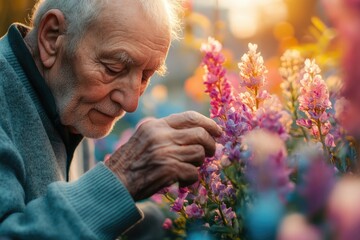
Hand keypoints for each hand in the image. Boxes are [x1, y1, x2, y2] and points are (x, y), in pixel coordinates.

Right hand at [104, 111, 221, 200]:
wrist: (114, 182)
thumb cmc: (131, 161)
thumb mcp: (144, 137)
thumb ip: (166, 132)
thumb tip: (197, 133)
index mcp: (156, 125)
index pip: (190, 117)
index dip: (208, 123)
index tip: (218, 131)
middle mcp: (161, 135)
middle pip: (200, 134)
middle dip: (211, 145)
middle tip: (211, 153)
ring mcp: (165, 152)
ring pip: (199, 153)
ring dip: (199, 163)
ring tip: (189, 168)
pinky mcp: (168, 169)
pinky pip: (193, 173)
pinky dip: (191, 179)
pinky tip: (181, 181)